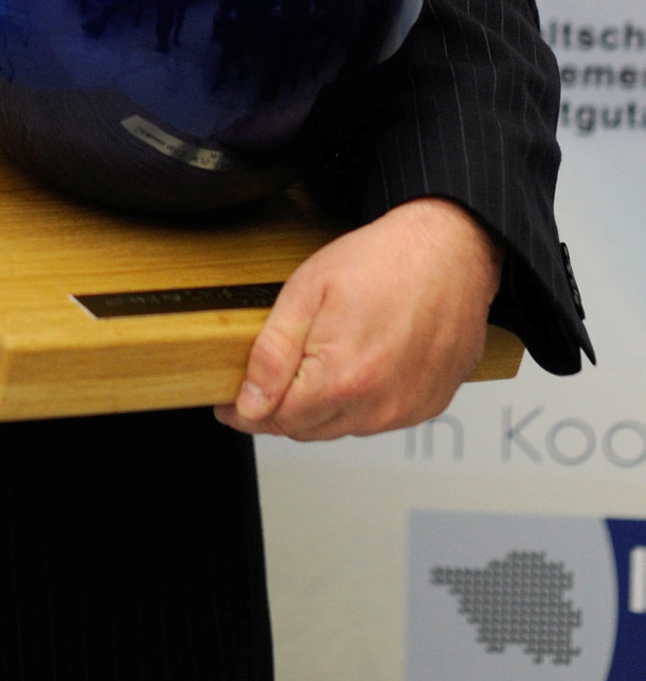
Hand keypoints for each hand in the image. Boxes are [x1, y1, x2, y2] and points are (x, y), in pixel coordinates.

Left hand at [214, 196, 504, 441]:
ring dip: (320, 405)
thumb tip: (248, 402)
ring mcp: (406, 410)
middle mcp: (378, 406)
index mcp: (342, 380)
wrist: (450, 250)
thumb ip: (272, 353)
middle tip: (272, 371)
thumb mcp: (306, 291)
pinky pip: (377, 419)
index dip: (246, 410)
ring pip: (340, 427)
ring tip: (323, 354)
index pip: (275, 421)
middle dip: (280, 407)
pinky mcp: (428, 405)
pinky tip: (359, 361)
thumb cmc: (383, 260)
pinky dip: (358, 401)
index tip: (231, 401)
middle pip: (306, 430)